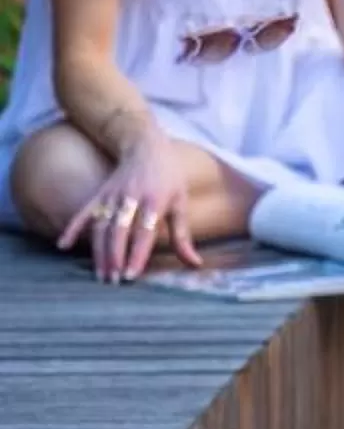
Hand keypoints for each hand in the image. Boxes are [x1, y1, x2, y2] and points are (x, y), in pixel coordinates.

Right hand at [58, 135, 203, 282]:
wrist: (145, 147)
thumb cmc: (169, 178)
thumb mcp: (181, 202)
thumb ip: (183, 235)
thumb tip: (195, 264)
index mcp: (155, 200)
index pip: (144, 232)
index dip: (136, 254)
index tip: (131, 275)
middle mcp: (131, 198)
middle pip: (119, 232)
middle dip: (115, 257)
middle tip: (114, 281)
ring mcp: (111, 196)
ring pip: (101, 227)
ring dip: (99, 252)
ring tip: (101, 275)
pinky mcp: (98, 195)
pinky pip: (83, 213)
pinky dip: (72, 228)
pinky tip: (63, 245)